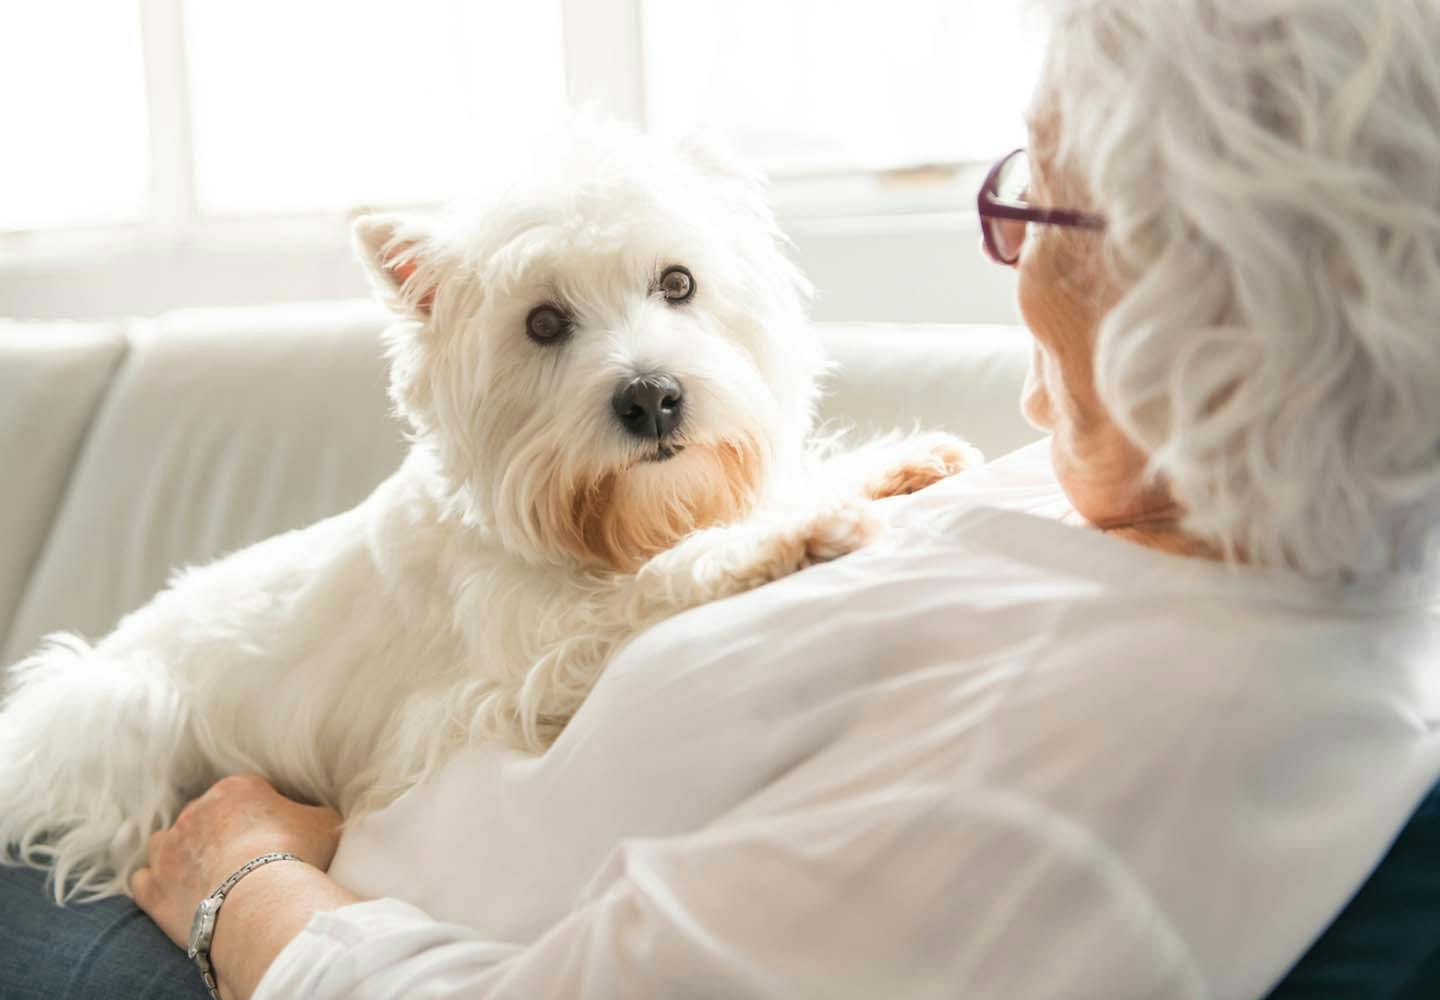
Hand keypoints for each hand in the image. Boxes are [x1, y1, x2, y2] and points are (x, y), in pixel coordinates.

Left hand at [131, 773, 342, 948]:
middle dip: (220, 833)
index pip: (246, 792)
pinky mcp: (153, 888)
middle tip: (245, 858)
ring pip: (166, 843)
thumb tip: (315, 816)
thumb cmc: (295, 855)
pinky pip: (142, 880)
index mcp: (236, 789)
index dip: (262, 813)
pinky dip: (155, 884)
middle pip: (205, 816)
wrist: (260, 898)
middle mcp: (195, 811)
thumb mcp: (324, 822)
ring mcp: (168, 850)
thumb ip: (314, 813)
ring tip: (206, 875)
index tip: (275, 834)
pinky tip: (175, 893)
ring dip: (180, 854)